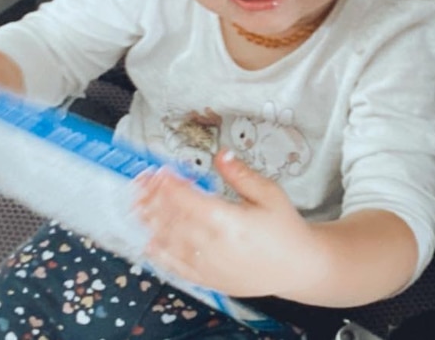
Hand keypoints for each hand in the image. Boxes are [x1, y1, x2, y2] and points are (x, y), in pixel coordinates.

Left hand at [132, 150, 322, 297]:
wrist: (296, 267)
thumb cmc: (284, 228)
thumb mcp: (269, 193)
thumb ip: (241, 174)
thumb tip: (221, 154)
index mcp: (229, 221)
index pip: (189, 200)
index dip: (170, 184)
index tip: (160, 170)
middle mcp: (213, 245)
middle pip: (174, 219)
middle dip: (154, 198)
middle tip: (141, 182)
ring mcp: (207, 266)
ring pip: (170, 242)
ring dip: (151, 222)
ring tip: (139, 205)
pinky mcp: (207, 279)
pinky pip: (176, 267)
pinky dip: (160, 254)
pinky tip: (150, 241)